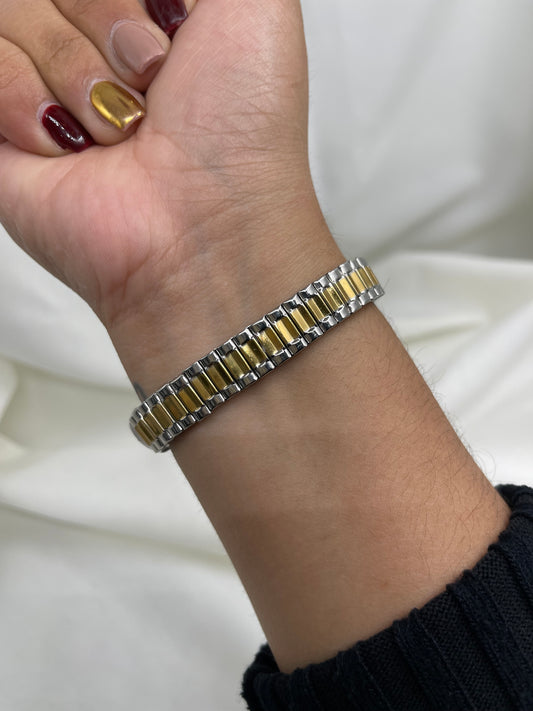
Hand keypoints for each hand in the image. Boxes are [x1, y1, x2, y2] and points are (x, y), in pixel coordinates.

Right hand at [0, 0, 323, 351]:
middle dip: (108, 18)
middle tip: (150, 83)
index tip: (175, 24)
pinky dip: (24, 100)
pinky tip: (67, 146)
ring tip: (117, 130)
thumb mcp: (255, 4)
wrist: (205, 228)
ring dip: (75, 70)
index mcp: (146, 9)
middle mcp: (90, 43)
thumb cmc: (242, 127)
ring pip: (14, 11)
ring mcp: (40, 85)